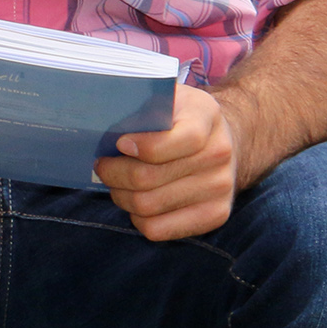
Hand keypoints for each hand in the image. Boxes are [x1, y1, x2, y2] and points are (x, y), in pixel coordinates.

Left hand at [92, 84, 241, 240]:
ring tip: (117, 184)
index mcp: (207, 115)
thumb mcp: (168, 97)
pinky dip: (138, 218)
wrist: (222, 141)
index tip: (119, 143)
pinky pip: (158, 229)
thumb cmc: (181, 119)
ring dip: (122, 196)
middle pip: (149, 178)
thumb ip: (143, 103)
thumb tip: (104, 118)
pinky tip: (138, 202)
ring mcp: (221, 187)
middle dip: (115, 174)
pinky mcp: (216, 215)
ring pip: (148, 205)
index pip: (179, 139)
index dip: (143, 145)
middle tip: (103, 166)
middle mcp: (220, 152)